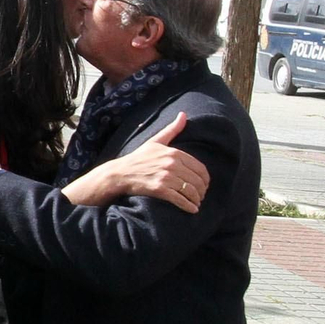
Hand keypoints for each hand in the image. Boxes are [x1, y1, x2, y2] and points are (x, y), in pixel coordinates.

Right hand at [61, 112, 209, 212]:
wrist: (119, 174)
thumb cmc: (138, 158)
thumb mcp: (155, 141)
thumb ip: (172, 129)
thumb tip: (183, 114)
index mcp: (174, 153)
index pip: (199, 167)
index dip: (205, 178)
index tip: (204, 185)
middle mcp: (171, 164)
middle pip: (197, 180)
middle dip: (202, 190)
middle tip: (201, 196)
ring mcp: (165, 177)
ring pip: (190, 191)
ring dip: (196, 199)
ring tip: (196, 203)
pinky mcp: (159, 189)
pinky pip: (180, 199)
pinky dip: (189, 206)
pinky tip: (192, 209)